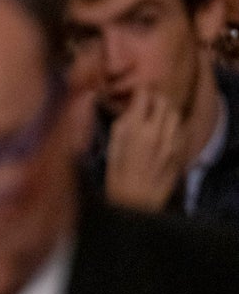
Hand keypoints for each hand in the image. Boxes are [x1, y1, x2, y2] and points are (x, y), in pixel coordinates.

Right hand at [104, 88, 183, 211]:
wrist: (137, 202)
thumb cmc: (118, 175)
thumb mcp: (113, 145)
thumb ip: (122, 123)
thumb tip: (130, 109)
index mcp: (136, 129)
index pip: (144, 96)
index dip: (139, 91)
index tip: (136, 93)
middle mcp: (157, 132)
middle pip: (163, 101)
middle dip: (155, 98)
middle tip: (147, 102)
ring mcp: (171, 143)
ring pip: (175, 114)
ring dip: (166, 111)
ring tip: (157, 116)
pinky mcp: (180, 152)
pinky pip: (180, 130)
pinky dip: (173, 126)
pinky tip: (165, 131)